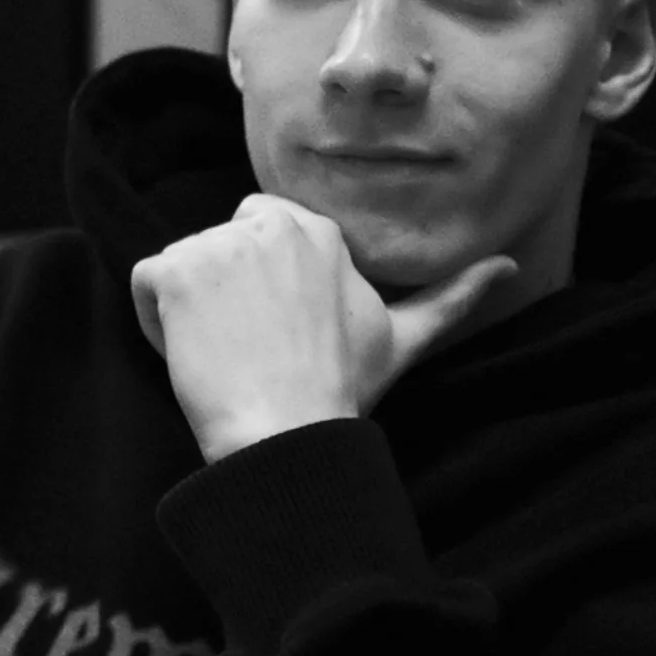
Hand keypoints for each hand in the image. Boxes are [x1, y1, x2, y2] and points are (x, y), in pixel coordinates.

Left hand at [130, 194, 516, 461]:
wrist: (288, 432)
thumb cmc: (344, 388)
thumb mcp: (405, 336)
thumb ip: (453, 295)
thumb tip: (509, 266)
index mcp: (319, 229)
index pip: (265, 235)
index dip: (266, 288)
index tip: (281, 335)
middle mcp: (270, 223)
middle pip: (223, 246)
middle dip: (227, 291)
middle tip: (253, 348)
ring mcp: (220, 244)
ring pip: (186, 266)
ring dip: (193, 311)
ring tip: (228, 357)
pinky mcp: (175, 270)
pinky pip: (145, 284)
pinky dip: (154, 322)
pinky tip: (191, 355)